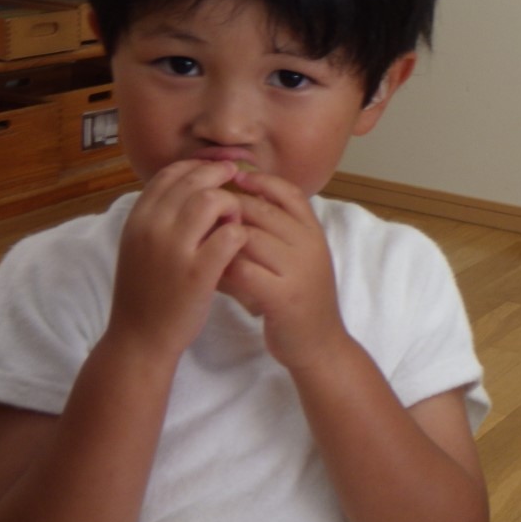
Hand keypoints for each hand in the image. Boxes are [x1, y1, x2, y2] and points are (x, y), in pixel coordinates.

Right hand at [109, 159, 247, 358]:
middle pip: (194, 180)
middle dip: (221, 180)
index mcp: (138, 218)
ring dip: (231, 206)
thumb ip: (159, 216)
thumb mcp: (140, 245)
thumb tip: (189, 186)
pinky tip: (238, 244)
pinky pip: (230, 235)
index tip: (215, 175)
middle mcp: (152, 228)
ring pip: (212, 200)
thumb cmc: (146, 290)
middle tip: (236, 191)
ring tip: (234, 222)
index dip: (198, 168)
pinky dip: (239, 233)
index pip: (171, 174)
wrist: (139, 338)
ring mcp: (174, 249)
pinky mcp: (198, 273)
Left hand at [218, 171, 350, 368]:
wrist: (320, 344)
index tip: (233, 177)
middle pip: (262, 210)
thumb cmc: (300, 298)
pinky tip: (211, 273)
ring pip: (249, 237)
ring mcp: (298, 270)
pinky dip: (221, 268)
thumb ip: (278, 232)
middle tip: (202, 213)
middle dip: (228, 208)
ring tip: (200, 242)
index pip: (288, 192)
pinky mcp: (283, 296)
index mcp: (314, 232)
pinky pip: (242, 270)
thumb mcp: (298, 258)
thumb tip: (237, 201)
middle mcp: (309, 246)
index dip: (260, 180)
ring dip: (220, 238)